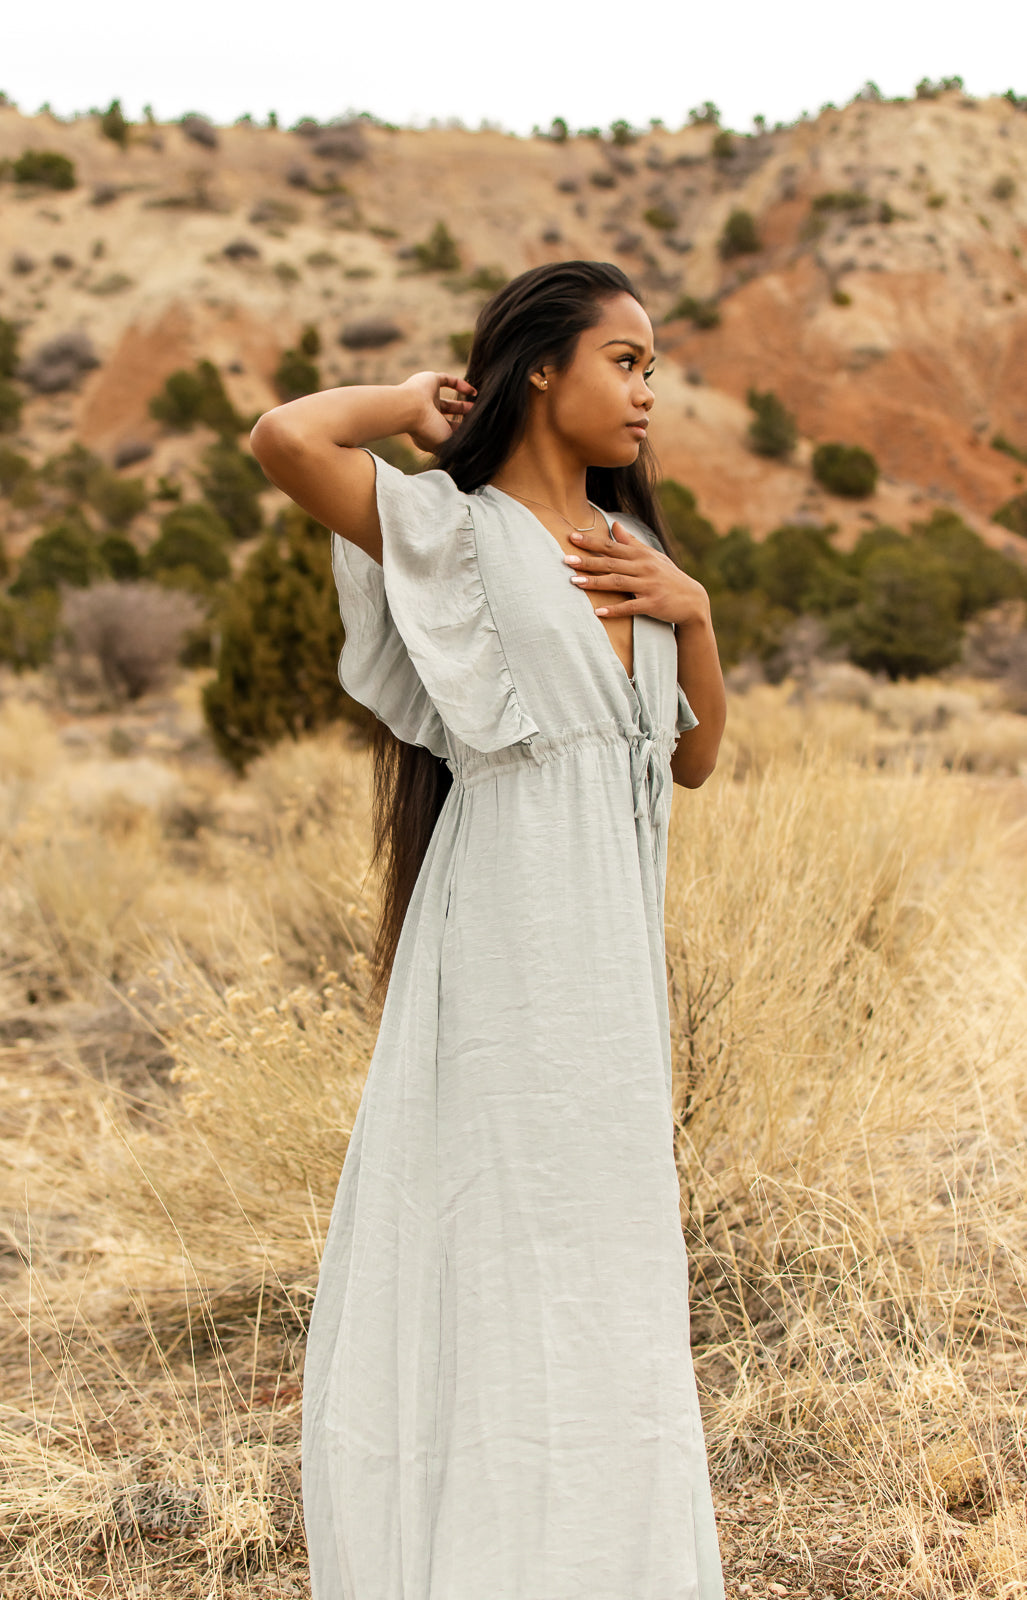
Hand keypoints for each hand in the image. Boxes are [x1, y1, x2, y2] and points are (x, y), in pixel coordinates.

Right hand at [398, 371, 476, 451]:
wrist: (410, 409)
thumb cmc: (427, 430)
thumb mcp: (446, 444)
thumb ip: (458, 446)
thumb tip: (470, 452)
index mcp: (429, 431)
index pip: (446, 433)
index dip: (459, 434)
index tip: (473, 434)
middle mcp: (428, 415)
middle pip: (448, 419)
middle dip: (462, 421)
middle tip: (477, 420)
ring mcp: (429, 398)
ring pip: (448, 403)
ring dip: (463, 405)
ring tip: (477, 407)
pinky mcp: (431, 380)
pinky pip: (448, 380)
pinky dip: (461, 384)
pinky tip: (473, 392)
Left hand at [564, 519, 711, 628]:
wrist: (692, 600)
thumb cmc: (668, 576)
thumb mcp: (652, 556)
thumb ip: (631, 543)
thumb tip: (615, 525)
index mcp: (641, 555)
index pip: (611, 546)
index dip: (591, 542)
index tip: (571, 537)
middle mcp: (644, 568)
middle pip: (611, 563)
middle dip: (588, 561)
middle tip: (566, 560)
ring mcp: (648, 586)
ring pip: (618, 582)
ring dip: (596, 582)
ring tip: (575, 582)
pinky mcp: (653, 604)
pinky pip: (631, 607)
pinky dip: (615, 610)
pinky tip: (599, 612)